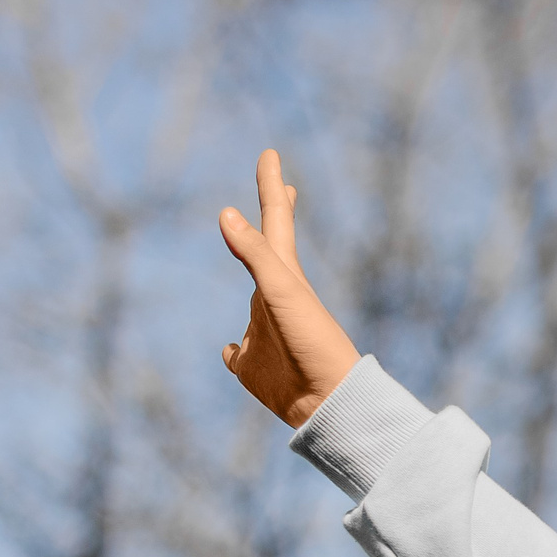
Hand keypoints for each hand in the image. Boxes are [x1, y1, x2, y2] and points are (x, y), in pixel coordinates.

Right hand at [218, 149, 359, 426]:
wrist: (330, 402)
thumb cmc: (313, 342)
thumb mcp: (282, 291)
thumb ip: (255, 253)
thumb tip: (227, 213)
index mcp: (284, 277)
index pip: (276, 220)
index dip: (271, 186)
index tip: (271, 154)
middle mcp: (273, 300)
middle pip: (269, 249)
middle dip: (274, 215)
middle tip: (280, 186)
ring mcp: (263, 333)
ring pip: (251, 300)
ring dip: (252, 278)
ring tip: (250, 265)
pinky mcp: (253, 368)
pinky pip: (237, 354)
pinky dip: (231, 350)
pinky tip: (231, 351)